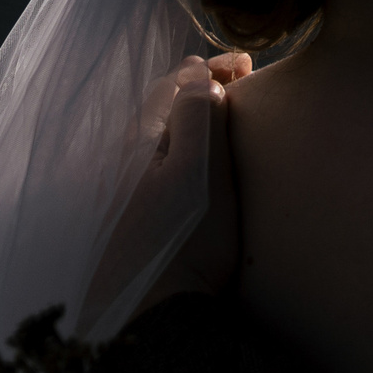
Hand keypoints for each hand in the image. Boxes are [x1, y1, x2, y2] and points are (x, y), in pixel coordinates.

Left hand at [121, 54, 252, 315]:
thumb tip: (198, 75)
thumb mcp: (199, 171)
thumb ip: (198, 119)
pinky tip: (198, 162)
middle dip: (199, 87)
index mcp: (141, 143)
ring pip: (160, 136)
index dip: (207, 68)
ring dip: (191, 115)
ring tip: (222, 112)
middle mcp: (126, 162)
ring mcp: (127, 192)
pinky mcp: (135, 218)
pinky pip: (160, 163)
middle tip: (238, 79)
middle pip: (161, 108)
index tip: (247, 63)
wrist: (155, 309)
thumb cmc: (185, 238)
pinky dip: (184, 145)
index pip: (172, 86)